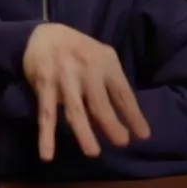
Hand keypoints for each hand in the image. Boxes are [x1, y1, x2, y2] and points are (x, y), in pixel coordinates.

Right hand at [23, 23, 151, 160]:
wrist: (43, 33)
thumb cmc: (79, 50)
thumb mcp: (100, 57)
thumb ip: (111, 82)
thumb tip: (126, 117)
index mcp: (105, 62)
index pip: (122, 93)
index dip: (133, 115)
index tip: (142, 135)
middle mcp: (86, 69)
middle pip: (100, 103)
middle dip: (111, 125)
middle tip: (121, 143)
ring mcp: (64, 78)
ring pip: (74, 111)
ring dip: (84, 133)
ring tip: (93, 152)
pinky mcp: (44, 86)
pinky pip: (46, 114)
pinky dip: (46, 136)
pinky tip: (47, 154)